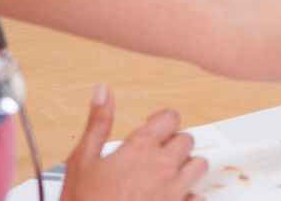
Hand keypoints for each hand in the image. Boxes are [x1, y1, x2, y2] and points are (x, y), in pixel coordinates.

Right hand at [62, 84, 207, 200]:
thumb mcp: (82, 160)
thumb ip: (98, 123)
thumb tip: (103, 90)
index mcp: (140, 148)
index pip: (171, 118)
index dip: (163, 120)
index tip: (154, 127)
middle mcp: (162, 167)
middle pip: (187, 139)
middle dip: (174, 143)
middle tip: (156, 154)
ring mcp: (173, 192)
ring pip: (198, 166)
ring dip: (186, 167)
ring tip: (166, 174)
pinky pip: (198, 197)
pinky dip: (190, 196)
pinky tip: (173, 199)